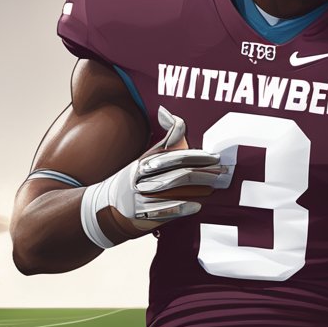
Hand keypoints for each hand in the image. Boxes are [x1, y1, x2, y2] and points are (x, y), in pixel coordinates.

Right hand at [81, 106, 231, 245]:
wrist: (105, 208)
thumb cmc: (136, 180)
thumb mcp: (146, 158)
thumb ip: (164, 141)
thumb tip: (170, 113)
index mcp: (144, 161)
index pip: (174, 154)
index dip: (196, 155)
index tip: (215, 157)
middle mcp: (141, 176)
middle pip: (176, 172)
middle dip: (202, 172)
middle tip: (221, 173)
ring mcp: (139, 195)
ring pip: (172, 190)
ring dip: (196, 189)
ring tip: (213, 188)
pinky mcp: (139, 213)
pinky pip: (163, 211)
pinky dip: (181, 208)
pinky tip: (198, 206)